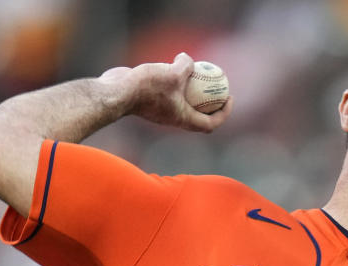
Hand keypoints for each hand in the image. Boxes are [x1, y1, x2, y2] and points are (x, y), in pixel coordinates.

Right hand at [97, 52, 232, 132]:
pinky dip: (176, 83)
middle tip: (217, 85)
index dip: (224, 113)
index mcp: (183, 119)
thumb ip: (185, 66)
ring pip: (182, 103)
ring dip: (192, 91)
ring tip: (198, 72)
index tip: (229, 99)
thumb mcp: (173, 73)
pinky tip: (175, 66)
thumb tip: (188, 59)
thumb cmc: (147, 88)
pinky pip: (169, 93)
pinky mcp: (151, 101)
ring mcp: (162, 111)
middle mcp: (174, 118)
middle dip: (211, 103)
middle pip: (199, 116)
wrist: (117, 92)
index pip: (211, 123)